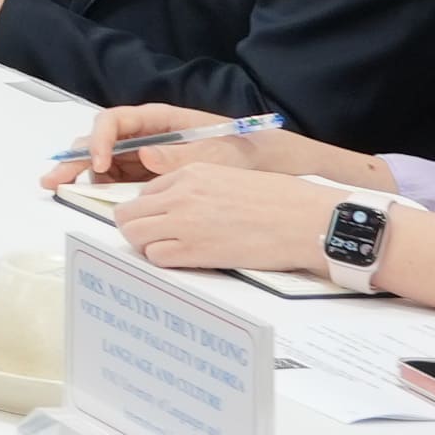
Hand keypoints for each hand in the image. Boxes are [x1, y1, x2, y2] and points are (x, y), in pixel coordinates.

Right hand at [55, 102, 261, 190]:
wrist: (263, 164)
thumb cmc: (240, 150)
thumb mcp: (214, 153)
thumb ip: (180, 155)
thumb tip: (145, 156)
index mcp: (157, 119)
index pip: (114, 121)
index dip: (100, 139)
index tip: (100, 163)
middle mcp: (143, 135)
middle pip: (99, 141)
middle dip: (74, 159)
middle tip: (53, 179)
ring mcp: (142, 156)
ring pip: (103, 162)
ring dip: (83, 175)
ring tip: (64, 189)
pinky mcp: (146, 176)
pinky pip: (118, 181)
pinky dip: (103, 190)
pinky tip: (94, 200)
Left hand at [104, 159, 355, 278]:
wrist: (306, 220)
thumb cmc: (280, 201)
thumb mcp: (230, 178)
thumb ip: (198, 189)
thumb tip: (177, 207)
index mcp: (190, 172)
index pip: (145, 192)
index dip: (151, 211)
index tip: (162, 223)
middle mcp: (181, 194)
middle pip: (129, 214)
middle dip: (138, 228)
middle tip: (158, 240)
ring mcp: (185, 222)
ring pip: (135, 236)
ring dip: (147, 246)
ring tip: (173, 252)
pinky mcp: (196, 250)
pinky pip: (157, 257)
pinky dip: (165, 262)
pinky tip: (187, 261)